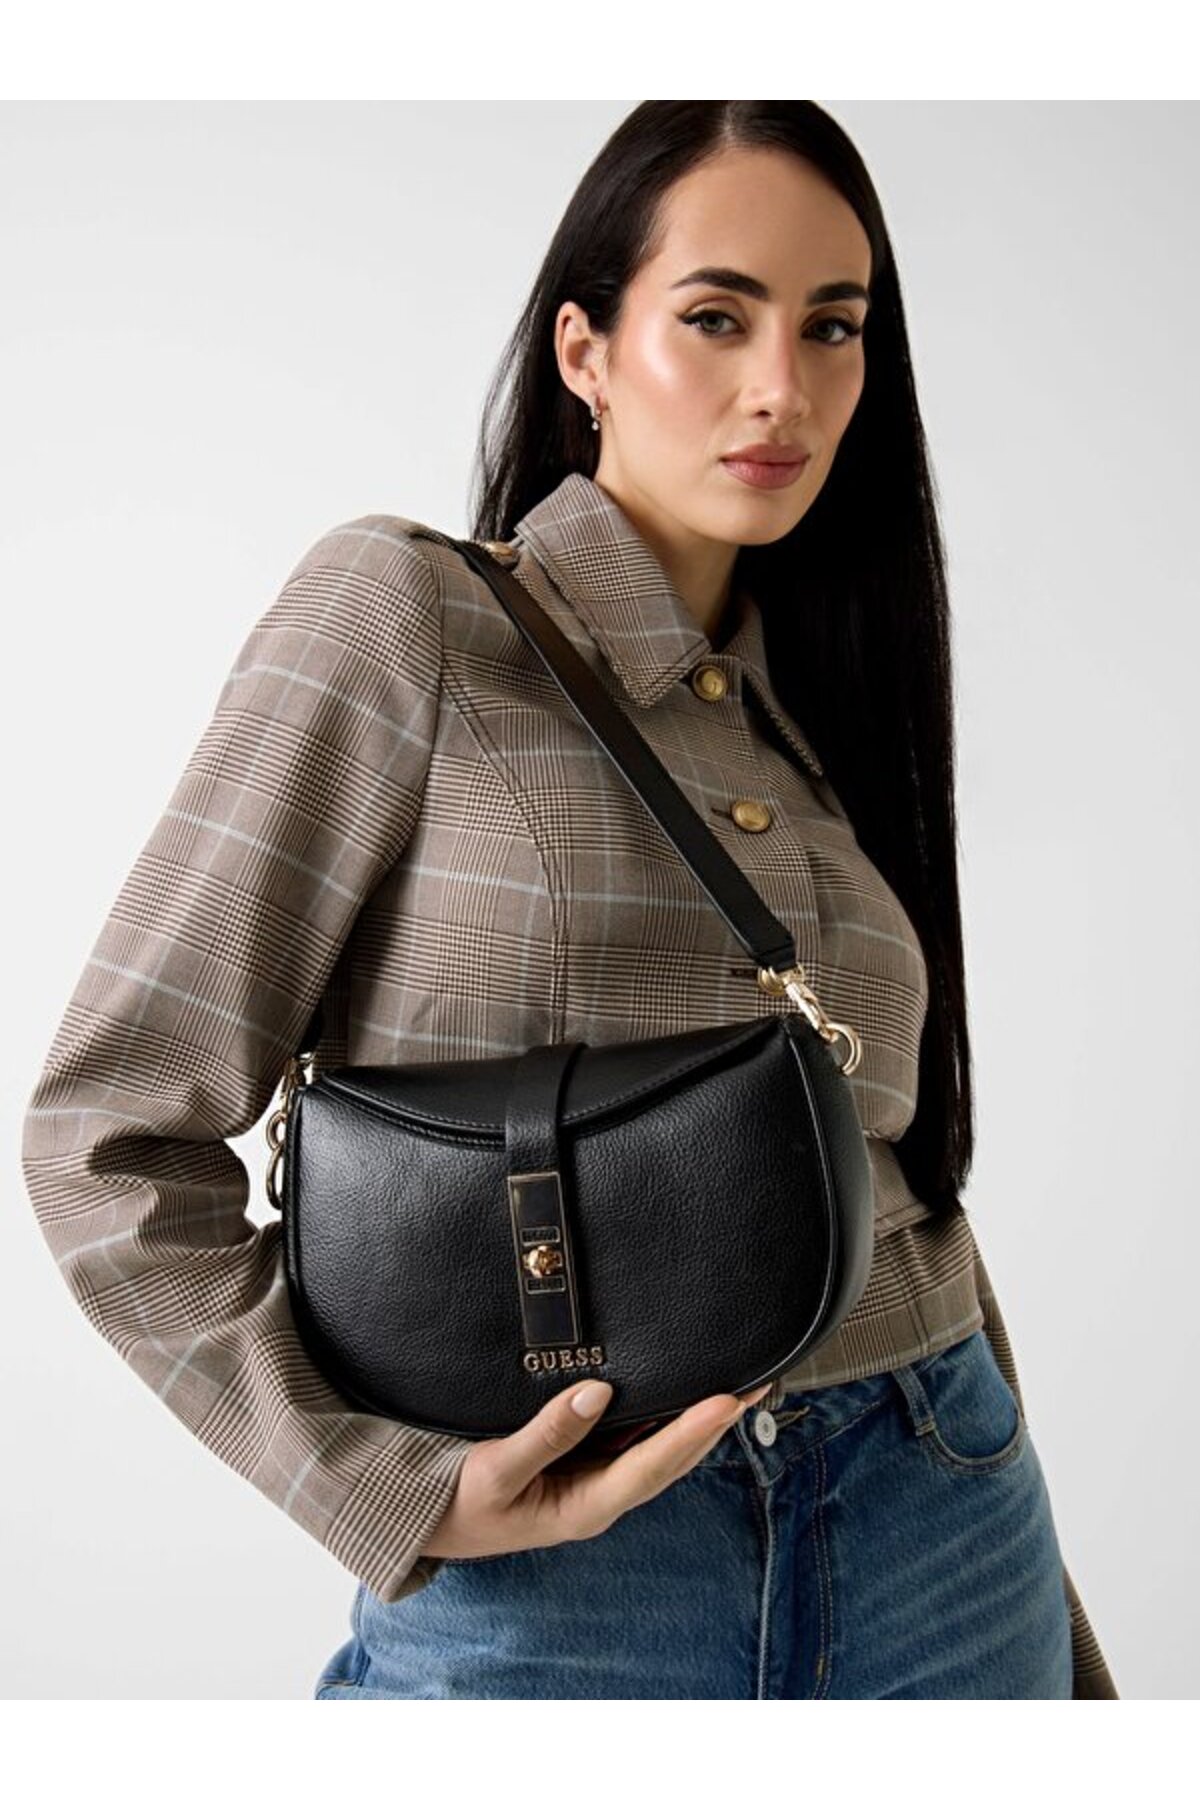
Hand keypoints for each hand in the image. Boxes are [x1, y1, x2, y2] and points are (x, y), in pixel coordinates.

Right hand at [418, 1378, 772, 1561]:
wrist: (421, 1519)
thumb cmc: (455, 1503)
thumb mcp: (494, 1470)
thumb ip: (546, 1434)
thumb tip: (597, 1392)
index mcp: (583, 1507)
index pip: (652, 1466)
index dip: (692, 1433)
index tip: (728, 1400)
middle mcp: (598, 1497)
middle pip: (670, 1458)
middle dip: (713, 1423)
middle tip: (756, 1381)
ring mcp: (591, 1482)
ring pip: (656, 1449)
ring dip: (694, 1420)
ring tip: (733, 1383)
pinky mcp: (578, 1465)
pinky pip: (630, 1439)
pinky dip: (659, 1416)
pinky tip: (674, 1392)